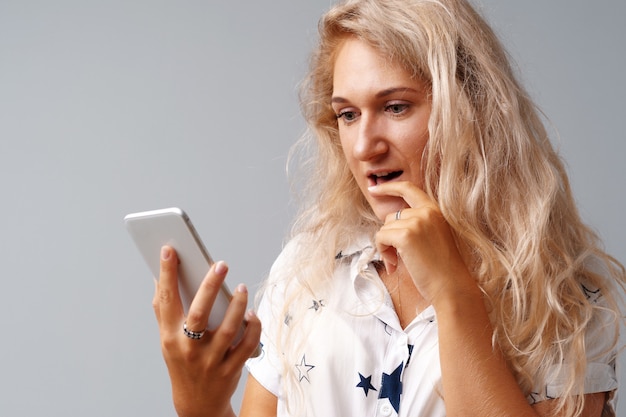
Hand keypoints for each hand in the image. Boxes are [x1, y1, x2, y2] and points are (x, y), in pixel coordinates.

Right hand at [153, 246, 261, 416]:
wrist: (196, 402)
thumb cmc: (182, 360)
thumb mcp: (167, 338)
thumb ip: (164, 309)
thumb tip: (160, 274)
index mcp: (169, 336)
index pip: (166, 301)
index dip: (166, 274)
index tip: (169, 249)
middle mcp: (188, 348)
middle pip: (198, 314)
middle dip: (209, 287)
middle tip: (220, 264)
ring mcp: (210, 360)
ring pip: (227, 329)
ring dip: (237, 305)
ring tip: (241, 287)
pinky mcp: (231, 369)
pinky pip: (246, 344)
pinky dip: (252, 327)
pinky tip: (252, 313)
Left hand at [369, 181, 475, 306]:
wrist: (451, 287)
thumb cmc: (441, 269)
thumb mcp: (433, 236)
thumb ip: (417, 223)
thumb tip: (389, 222)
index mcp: (435, 211)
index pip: (408, 188)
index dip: (388, 187)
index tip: (374, 189)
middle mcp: (426, 212)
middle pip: (392, 217)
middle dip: (389, 236)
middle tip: (397, 257)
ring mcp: (416, 222)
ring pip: (385, 228)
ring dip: (386, 247)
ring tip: (399, 262)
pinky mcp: (406, 235)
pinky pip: (381, 237)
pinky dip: (383, 252)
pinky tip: (395, 265)